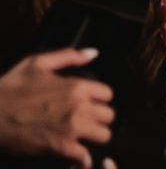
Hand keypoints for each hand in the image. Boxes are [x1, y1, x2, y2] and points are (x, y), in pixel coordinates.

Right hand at [0, 48, 113, 168]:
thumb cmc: (10, 88)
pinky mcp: (61, 148)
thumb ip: (69, 56)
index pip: (108, 95)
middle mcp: (79, 106)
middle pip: (109, 116)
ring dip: (94, 137)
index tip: (89, 104)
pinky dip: (81, 158)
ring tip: (83, 137)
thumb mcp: (37, 63)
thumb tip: (93, 53)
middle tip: (86, 121)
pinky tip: (75, 155)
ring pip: (104, 135)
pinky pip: (85, 156)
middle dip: (99, 119)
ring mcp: (72, 128)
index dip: (98, 100)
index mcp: (77, 86)